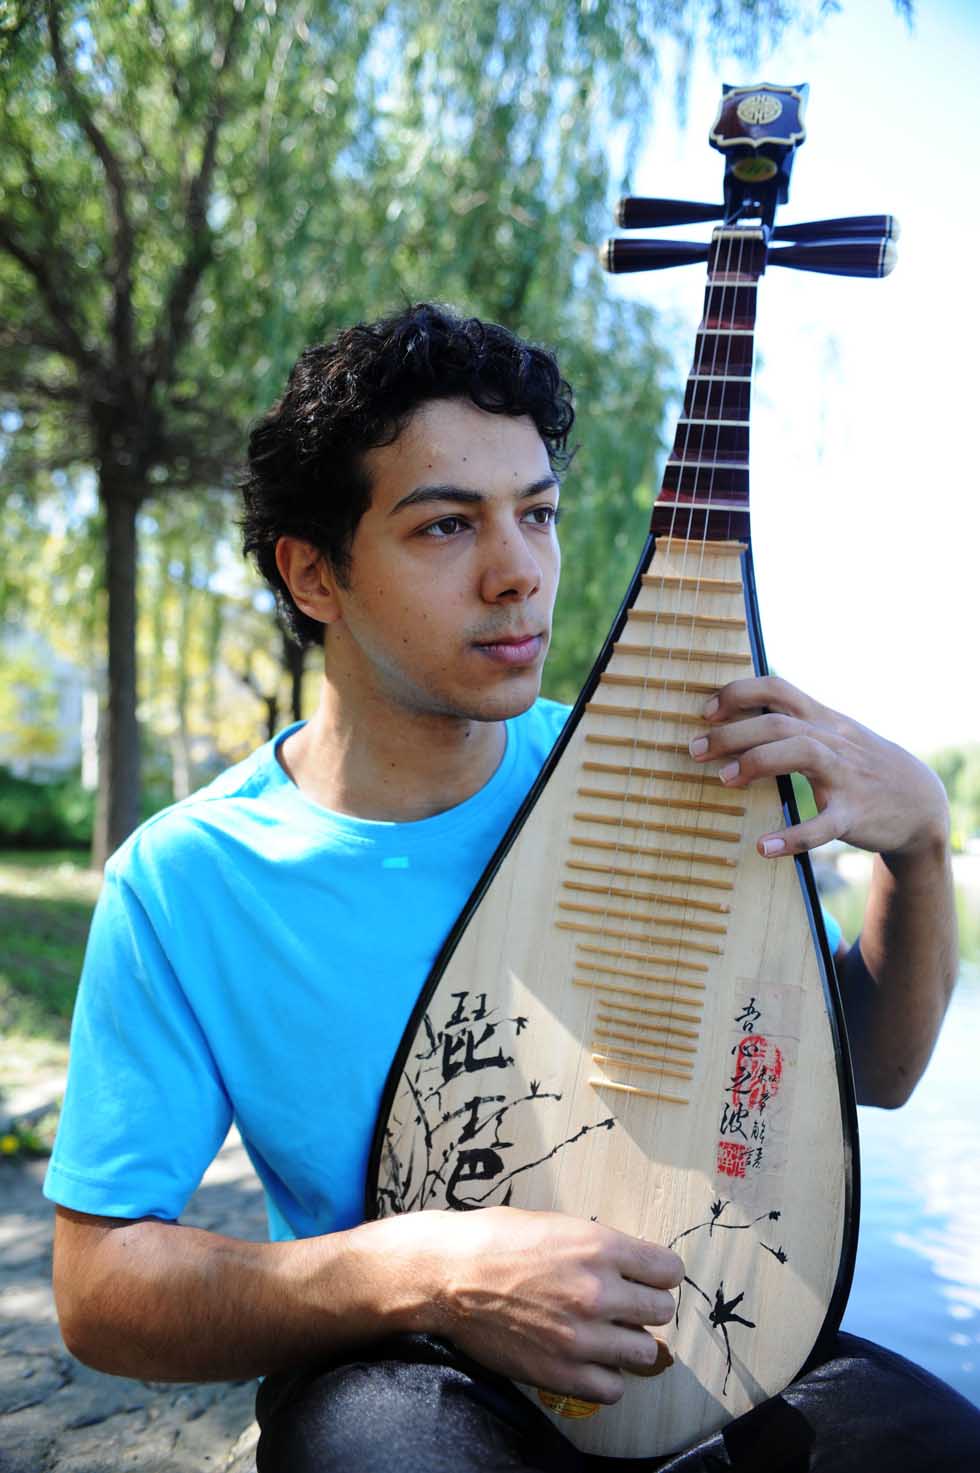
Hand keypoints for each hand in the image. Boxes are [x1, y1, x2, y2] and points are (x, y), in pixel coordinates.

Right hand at [364, 1207, 683, 1404]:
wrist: (447, 1274)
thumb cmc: (496, 1240)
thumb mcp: (557, 1224)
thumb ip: (598, 1248)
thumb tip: (631, 1267)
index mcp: (599, 1247)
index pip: (669, 1270)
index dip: (658, 1274)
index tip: (647, 1277)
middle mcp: (598, 1292)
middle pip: (661, 1311)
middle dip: (645, 1307)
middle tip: (623, 1305)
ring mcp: (581, 1337)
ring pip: (644, 1352)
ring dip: (628, 1343)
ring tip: (605, 1333)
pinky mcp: (560, 1372)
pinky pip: (613, 1388)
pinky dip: (606, 1376)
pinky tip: (588, 1360)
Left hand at [688, 676, 949, 860]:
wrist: (921, 803)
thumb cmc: (860, 767)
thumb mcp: (831, 734)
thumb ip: (791, 722)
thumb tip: (734, 715)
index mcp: (821, 718)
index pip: (777, 688)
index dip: (738, 693)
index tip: (705, 711)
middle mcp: (832, 740)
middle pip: (779, 721)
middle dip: (732, 732)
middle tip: (695, 750)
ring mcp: (846, 776)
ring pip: (802, 753)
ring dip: (757, 762)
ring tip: (724, 779)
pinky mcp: (854, 814)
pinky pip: (823, 824)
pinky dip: (792, 836)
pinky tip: (764, 847)